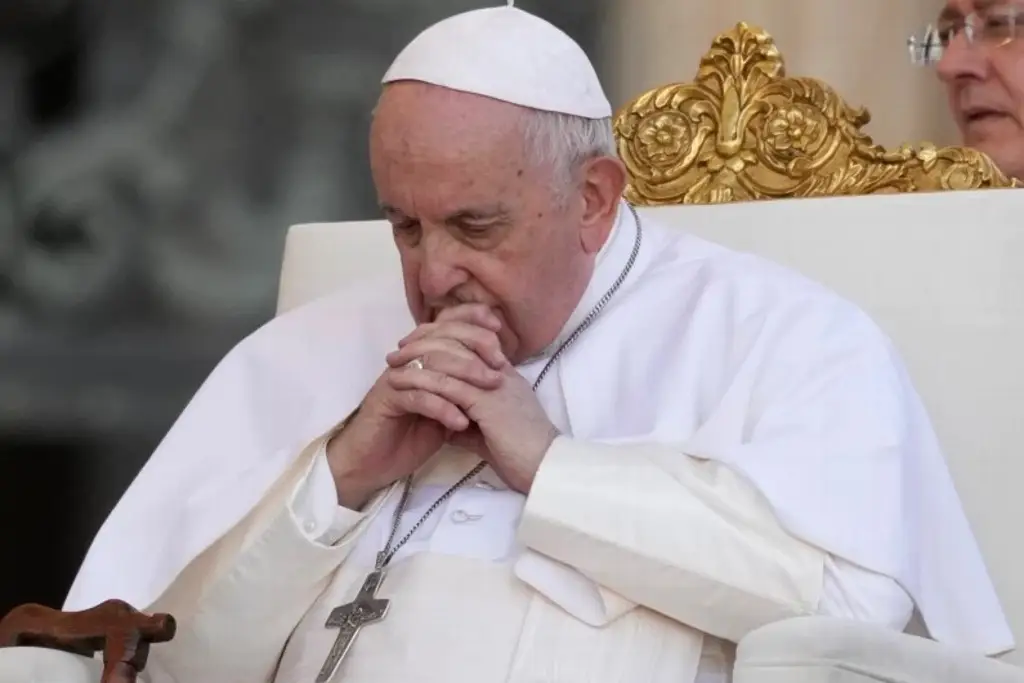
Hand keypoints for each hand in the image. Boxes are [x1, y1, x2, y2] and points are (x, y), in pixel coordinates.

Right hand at [326, 305, 506, 507]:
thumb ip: (465, 389)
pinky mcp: (385, 400)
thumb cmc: (412, 436)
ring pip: (431, 365)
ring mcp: (395, 379)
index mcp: (421, 357)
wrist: (373, 464)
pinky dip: (442, 408)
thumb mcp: (447, 409)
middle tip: (499, 365)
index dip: (471, 319)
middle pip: (441, 338)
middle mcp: (407, 361)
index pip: (446, 325)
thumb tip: (497, 373)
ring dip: (463, 376)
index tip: (499, 328)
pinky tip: (461, 422)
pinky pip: (418, 397)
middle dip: (474, 346)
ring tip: (488, 391)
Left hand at [386, 340, 558, 493]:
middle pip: (458, 339)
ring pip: (450, 357)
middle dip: (423, 341)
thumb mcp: (489, 432)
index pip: (470, 340)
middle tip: (398, 350)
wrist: (545, 468)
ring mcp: (494, 383)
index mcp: (503, 375)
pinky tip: (405, 385)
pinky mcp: (487, 402)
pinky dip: (423, 382)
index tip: (414, 346)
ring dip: (417, 358)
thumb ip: (468, 420)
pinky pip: (449, 385)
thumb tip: (442, 421)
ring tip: (393, 365)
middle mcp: (500, 371)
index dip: (440, 338)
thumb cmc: (520, 454)